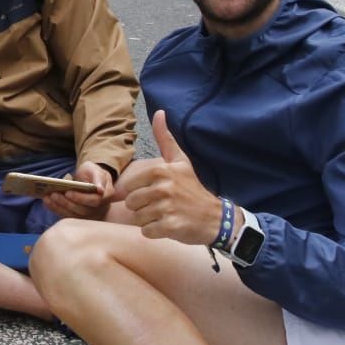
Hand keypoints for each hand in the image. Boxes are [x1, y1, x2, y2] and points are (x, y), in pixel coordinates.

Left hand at [42, 161, 115, 220]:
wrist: (91, 179)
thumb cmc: (93, 173)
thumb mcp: (95, 170)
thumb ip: (98, 178)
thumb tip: (100, 190)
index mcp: (107, 195)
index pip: (94, 201)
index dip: (80, 198)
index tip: (68, 192)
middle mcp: (100, 208)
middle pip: (83, 210)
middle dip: (67, 203)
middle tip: (53, 194)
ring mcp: (90, 215)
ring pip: (74, 215)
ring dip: (59, 207)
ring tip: (47, 198)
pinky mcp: (79, 217)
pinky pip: (68, 216)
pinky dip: (56, 209)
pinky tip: (47, 202)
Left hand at [118, 111, 222, 244]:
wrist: (215, 217)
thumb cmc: (192, 189)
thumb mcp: (180, 161)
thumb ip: (165, 139)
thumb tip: (159, 112)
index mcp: (160, 170)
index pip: (129, 187)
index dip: (139, 192)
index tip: (155, 193)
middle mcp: (163, 187)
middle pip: (131, 203)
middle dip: (142, 208)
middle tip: (161, 206)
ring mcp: (167, 207)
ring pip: (137, 218)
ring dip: (148, 220)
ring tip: (165, 215)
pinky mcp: (170, 226)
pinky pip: (146, 231)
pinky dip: (154, 232)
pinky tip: (167, 226)